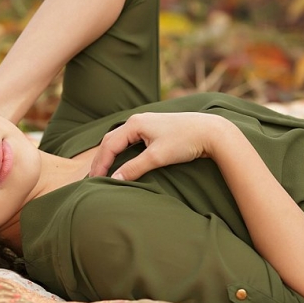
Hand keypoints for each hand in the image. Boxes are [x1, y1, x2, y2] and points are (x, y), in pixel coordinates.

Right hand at [89, 112, 217, 179]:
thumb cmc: (185, 141)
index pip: (109, 146)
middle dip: (100, 160)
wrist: (211, 132)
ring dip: (109, 156)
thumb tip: (115, 181)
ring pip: (119, 141)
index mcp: (134, 124)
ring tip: (101, 171)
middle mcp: (137, 121)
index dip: (100, 164)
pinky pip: (129, 142)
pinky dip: (120, 153)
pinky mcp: (153, 130)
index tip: (94, 181)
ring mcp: (145, 125)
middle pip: (110, 141)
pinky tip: (119, 162)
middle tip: (92, 178)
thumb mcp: (157, 157)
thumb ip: (134, 168)